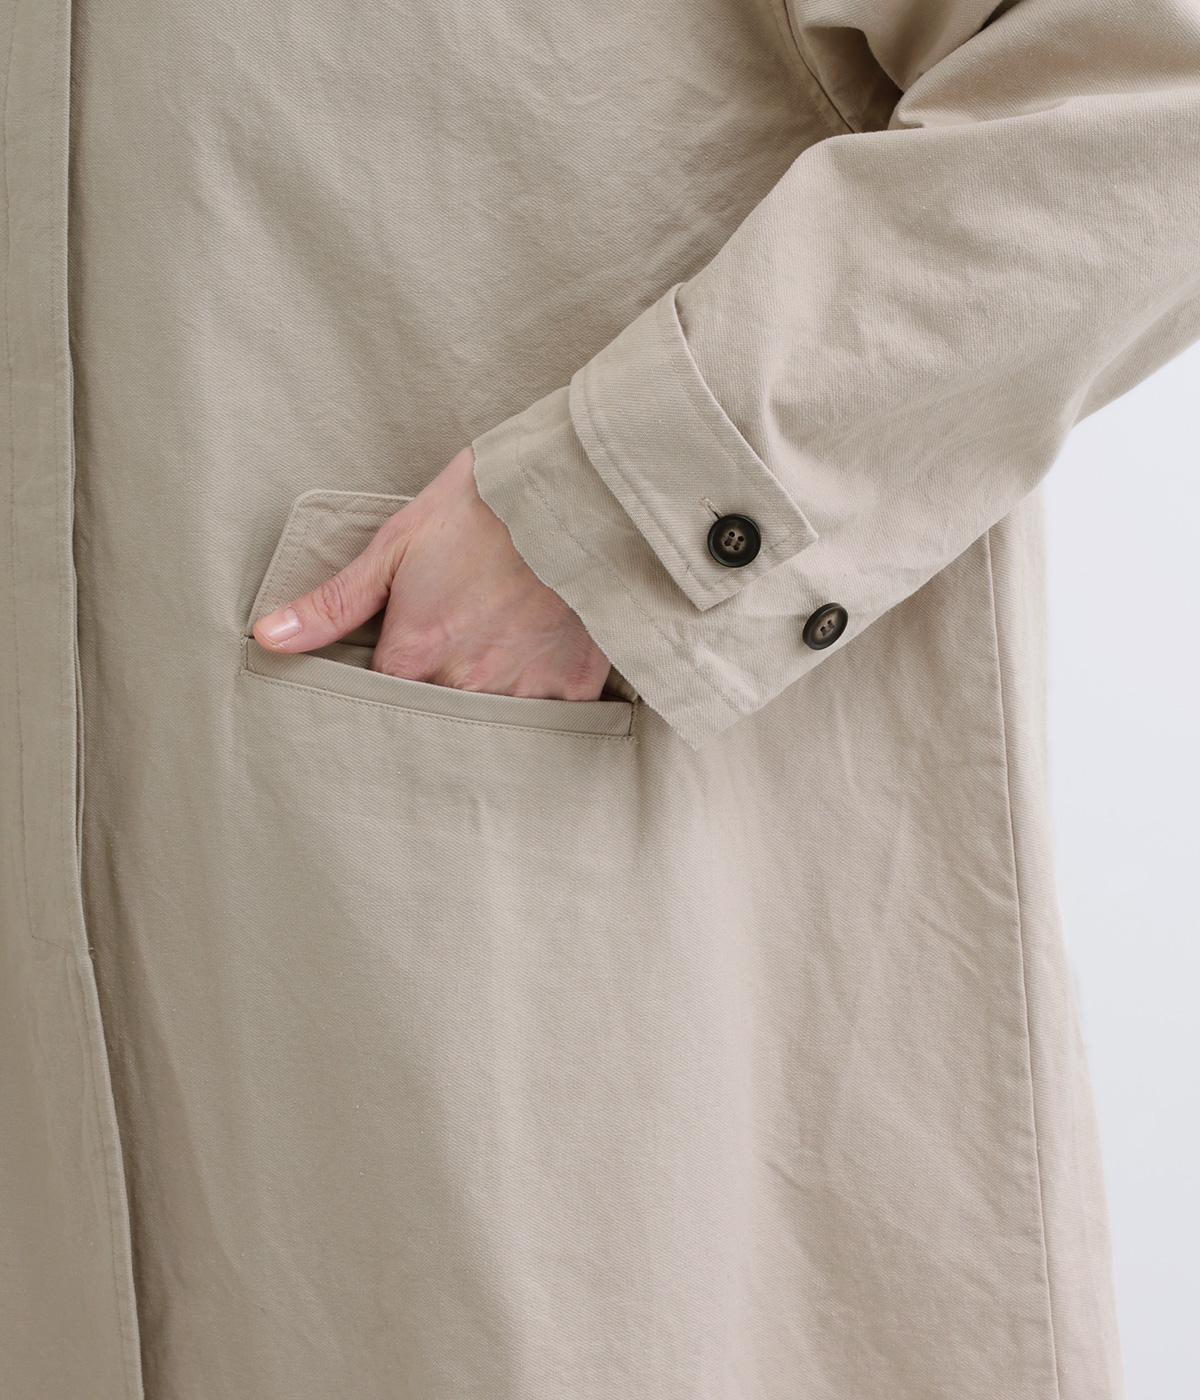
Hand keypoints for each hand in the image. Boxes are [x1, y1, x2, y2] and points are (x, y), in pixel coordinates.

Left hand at [251, 447, 611, 700]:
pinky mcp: (575, 686)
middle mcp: (466, 686)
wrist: (568, 489)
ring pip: (494, 729)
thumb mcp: (397, 546)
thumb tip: (268, 638)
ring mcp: (525, 690)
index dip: (385, 694)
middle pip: (437, 724)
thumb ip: (334, 604)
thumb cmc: (477, 510)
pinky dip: (544, 703)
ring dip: (489, 709)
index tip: (396, 673)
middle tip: (451, 668)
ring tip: (496, 669)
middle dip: (437, 707)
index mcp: (415, 656)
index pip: (381, 707)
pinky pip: (553, 720)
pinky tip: (540, 670)